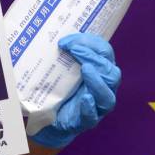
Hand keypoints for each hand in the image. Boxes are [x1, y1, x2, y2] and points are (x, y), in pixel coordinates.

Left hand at [31, 33, 120, 148]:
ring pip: (107, 94)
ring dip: (97, 80)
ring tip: (86, 69)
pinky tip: (85, 97)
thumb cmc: (56, 87)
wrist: (48, 117)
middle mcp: (102, 87)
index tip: (68, 40)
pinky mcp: (86, 121)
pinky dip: (90, 106)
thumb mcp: (58, 66)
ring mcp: (97, 106)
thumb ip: (58, 52)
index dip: (90, 43)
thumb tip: (43, 33)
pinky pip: (93, 115)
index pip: (104, 52)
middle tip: (74, 49)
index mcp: (98, 70)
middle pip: (110, 71)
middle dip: (94, 57)